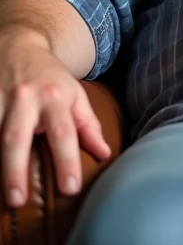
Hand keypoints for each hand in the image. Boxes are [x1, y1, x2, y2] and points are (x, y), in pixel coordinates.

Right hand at [0, 35, 110, 207]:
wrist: (19, 44)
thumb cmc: (50, 79)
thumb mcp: (75, 96)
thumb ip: (88, 126)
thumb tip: (105, 155)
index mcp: (54, 98)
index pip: (64, 133)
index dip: (67, 161)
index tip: (70, 189)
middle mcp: (24, 98)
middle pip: (17, 137)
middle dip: (15, 170)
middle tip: (17, 200)